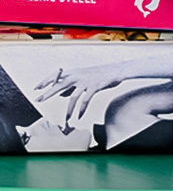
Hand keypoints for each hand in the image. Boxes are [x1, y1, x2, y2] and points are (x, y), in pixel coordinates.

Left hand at [35, 59, 169, 126]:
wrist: (118, 71)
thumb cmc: (101, 75)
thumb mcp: (84, 78)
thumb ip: (72, 85)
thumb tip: (60, 94)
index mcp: (75, 72)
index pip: (56, 75)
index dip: (45, 81)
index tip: (36, 88)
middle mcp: (78, 75)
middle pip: (59, 85)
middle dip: (48, 93)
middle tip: (38, 100)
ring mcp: (86, 81)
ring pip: (73, 97)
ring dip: (68, 110)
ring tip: (66, 119)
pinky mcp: (95, 86)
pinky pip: (85, 100)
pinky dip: (81, 110)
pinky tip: (79, 116)